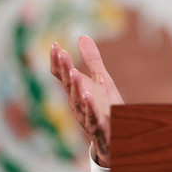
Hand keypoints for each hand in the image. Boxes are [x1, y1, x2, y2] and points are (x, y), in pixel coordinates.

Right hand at [49, 36, 123, 166]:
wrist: (116, 135)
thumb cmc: (105, 106)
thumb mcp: (101, 80)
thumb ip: (92, 60)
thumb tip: (82, 36)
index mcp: (77, 91)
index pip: (63, 75)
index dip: (58, 61)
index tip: (55, 45)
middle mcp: (78, 103)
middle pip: (68, 85)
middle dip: (65, 69)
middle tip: (61, 53)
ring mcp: (87, 115)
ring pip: (78, 101)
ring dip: (75, 87)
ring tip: (74, 73)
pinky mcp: (100, 126)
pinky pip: (93, 117)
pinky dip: (90, 107)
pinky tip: (88, 96)